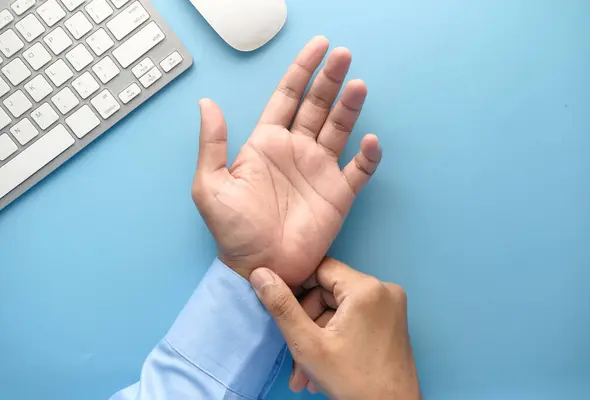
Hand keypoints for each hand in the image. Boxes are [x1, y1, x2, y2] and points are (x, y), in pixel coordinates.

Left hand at [192, 36, 381, 285]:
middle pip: (317, 106)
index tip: (318, 47)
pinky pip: (358, 170)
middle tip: (343, 55)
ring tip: (357, 86)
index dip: (302, 71)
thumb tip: (206, 103)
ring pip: (339, 129)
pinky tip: (370, 140)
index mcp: (267, 143)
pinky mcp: (338, 194)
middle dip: (329, 79)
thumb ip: (212, 144)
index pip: (287, 97)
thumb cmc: (233, 231)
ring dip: (349, 107)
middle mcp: (296, 150)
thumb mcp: (211, 186)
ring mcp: (319, 170)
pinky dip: (367, 155)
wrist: (259, 267)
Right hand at [249, 258, 421, 399]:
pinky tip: (324, 365)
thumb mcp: (307, 344)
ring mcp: (391, 306)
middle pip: (329, 291)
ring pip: (340, 309)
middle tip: (294, 354)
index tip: (284, 311)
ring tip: (305, 371)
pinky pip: (355, 318)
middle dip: (307, 322)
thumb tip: (261, 274)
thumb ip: (282, 306)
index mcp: (366, 288)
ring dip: (319, 335)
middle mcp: (384, 289)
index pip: (320, 269)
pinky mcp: (392, 321)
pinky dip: (337, 337)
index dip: (297, 287)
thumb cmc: (353, 382)